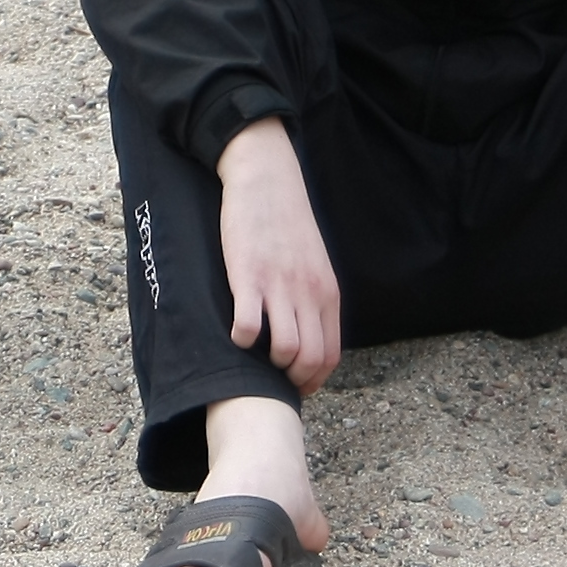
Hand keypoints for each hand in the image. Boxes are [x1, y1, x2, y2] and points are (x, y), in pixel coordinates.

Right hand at [215, 119, 342, 391]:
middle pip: (311, 358)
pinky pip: (249, 325)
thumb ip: (315, 297)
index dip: (314, 379)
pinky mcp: (248, 276)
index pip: (330, 354)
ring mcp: (279, 286)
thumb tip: (309, 334)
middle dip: (293, 379)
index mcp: (327, 293)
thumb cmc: (286, 223)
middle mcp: (308, 293)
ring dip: (269, 364)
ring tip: (256, 355)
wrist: (267, 180)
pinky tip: (235, 332)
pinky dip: (241, 340)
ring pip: (286, 349)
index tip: (298, 385)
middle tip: (275, 378)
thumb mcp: (315, 263)